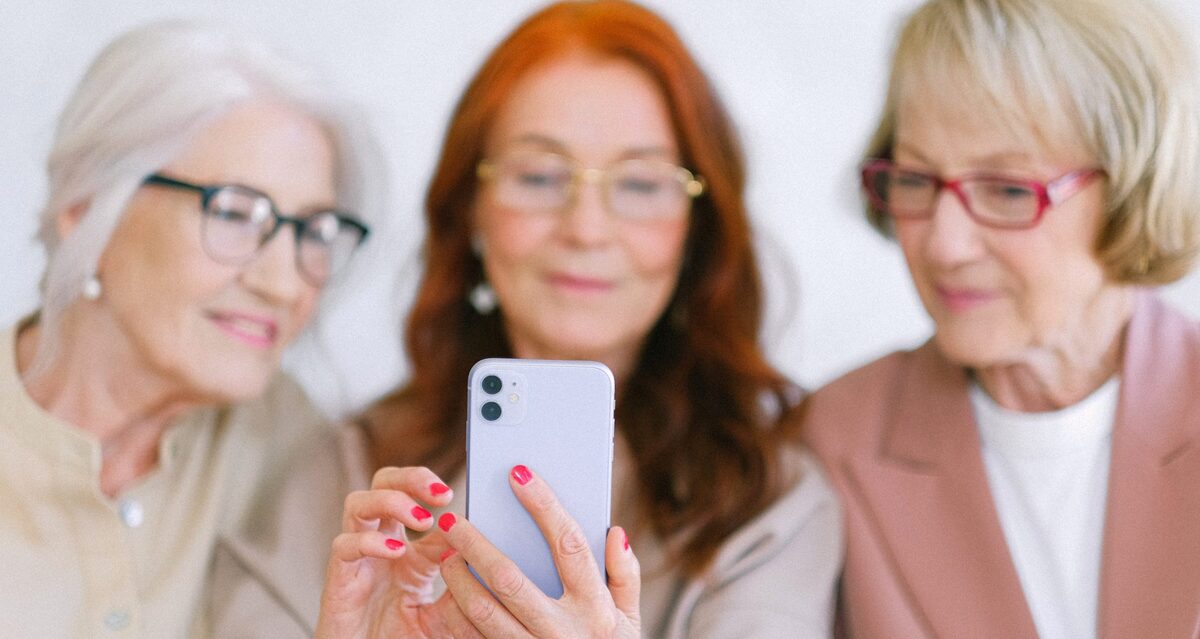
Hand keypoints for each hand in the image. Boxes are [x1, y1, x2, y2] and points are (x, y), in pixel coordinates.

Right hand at [315, 466, 482, 637]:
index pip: (414, 497)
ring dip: (391, 501)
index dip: (433, 488)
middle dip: (411, 478)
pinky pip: (344, 546)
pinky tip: (395, 551)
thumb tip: (483, 554)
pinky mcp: (339, 580)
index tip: (456, 496)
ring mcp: (358, 559)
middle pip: (383, 484)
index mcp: (405, 547)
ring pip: (358, 503)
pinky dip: (369, 541)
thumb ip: (459, 584)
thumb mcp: (442, 611)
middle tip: (440, 493)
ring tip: (423, 518)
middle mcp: (378, 544)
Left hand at [437, 465, 640, 637]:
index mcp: (595, 608)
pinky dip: (458, 611)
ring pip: (483, 611)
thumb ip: (626, 577)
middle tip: (451, 518)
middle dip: (476, 544)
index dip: (543, 504)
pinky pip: (476, 637)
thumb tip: (615, 532)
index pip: (567, 544)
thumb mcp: (630, 622)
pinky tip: (449, 590)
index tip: (517, 472)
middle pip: (510, 577)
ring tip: (442, 552)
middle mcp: (562, 631)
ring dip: (457, 579)